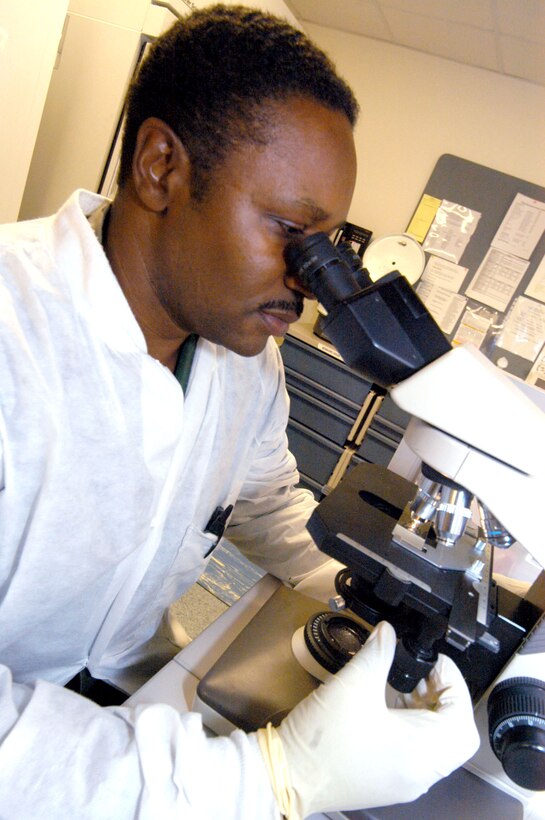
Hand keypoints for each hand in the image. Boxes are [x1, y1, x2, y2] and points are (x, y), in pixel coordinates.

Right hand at [257, 621, 478, 818]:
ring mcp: (404, 781)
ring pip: (436, 744)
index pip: (461, 718)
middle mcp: (420, 774)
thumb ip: (378, 652)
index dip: (454, 682)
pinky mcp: (387, 780)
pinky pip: (416, 752)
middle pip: (453, 732)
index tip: (433, 660)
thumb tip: (389, 632)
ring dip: (427, 710)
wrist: (286, 775)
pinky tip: (388, 703)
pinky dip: (412, 725)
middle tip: (421, 671)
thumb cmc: (322, 740)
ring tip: (404, 683)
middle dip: (443, 696)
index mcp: (421, 754)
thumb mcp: (354, 684)